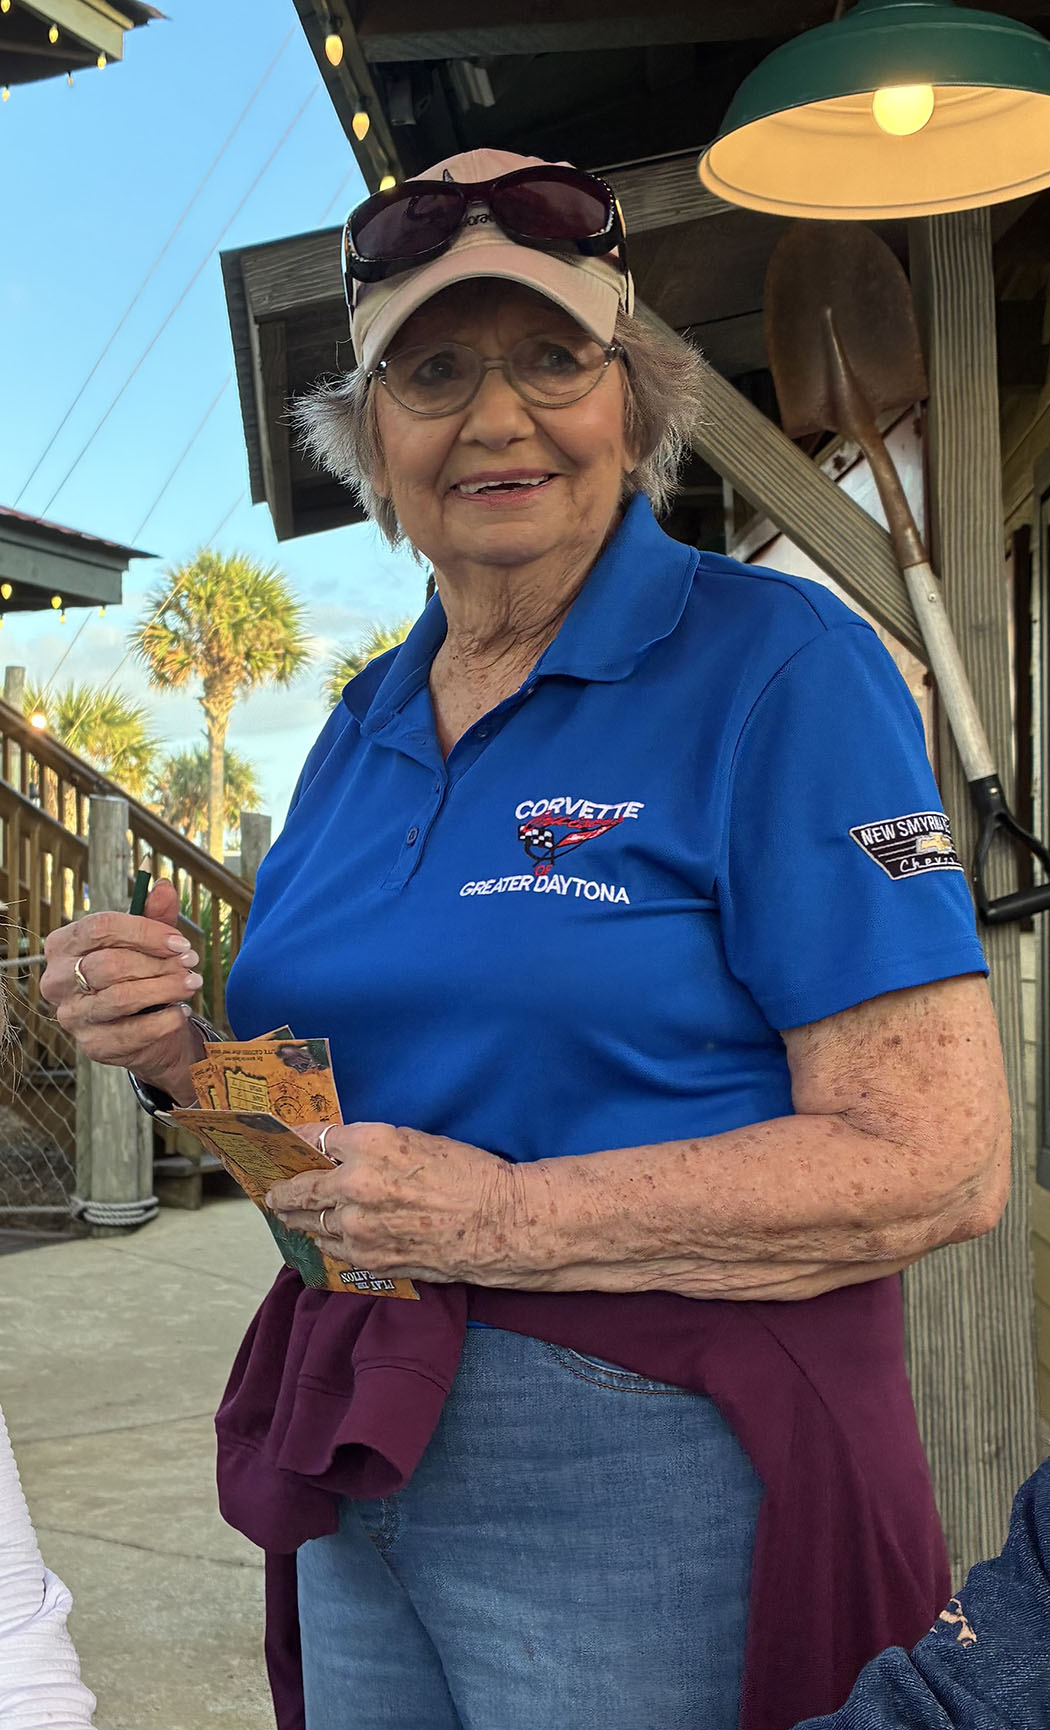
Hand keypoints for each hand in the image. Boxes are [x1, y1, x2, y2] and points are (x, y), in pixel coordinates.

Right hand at [40, 880, 204, 1099]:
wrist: (144, 1027)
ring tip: (191, 984)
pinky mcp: (92, 1045)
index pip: (99, 928)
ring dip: (165, 989)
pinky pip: (131, 1032)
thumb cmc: (139, 974)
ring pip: (121, 998)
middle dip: (158, 964)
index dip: (145, 932)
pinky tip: (182, 1012)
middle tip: (191, 964)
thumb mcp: (148, 942)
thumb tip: (164, 887)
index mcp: (64, 945)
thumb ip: (155, 915)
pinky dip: (164, 1021)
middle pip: (110, 964)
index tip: (180, 942)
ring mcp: (72, 1015)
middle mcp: (57, 981)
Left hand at [266, 1122, 522, 1284]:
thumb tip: (340, 1152)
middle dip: (282, 1189)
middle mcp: (355, 1184)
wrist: (500, 1223)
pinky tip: (323, 1237)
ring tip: (290, 1215)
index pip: (314, 1137)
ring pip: (311, 1222)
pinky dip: (325, 1240)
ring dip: (298, 1217)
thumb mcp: (417, 1141)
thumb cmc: (469, 1174)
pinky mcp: (370, 1258)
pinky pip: (333, 1248)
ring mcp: (359, 1226)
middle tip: (273, 1191)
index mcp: (370, 1143)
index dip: (296, 1140)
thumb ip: (372, 1147)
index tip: (286, 1142)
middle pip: (299, 1187)